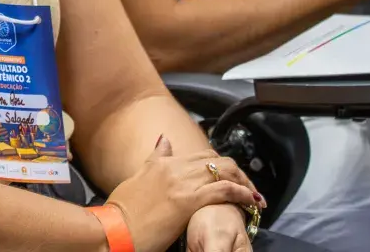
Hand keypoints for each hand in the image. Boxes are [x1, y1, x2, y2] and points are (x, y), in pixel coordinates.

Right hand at [104, 137, 261, 251]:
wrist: (114, 229)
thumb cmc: (122, 210)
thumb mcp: (137, 178)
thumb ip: (154, 159)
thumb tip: (164, 140)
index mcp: (163, 162)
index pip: (202, 155)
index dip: (221, 165)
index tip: (230, 177)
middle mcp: (175, 167)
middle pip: (217, 160)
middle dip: (237, 172)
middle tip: (247, 187)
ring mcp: (182, 183)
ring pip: (225, 172)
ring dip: (245, 183)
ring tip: (255, 196)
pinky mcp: (189, 201)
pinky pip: (225, 190)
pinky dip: (243, 193)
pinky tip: (252, 201)